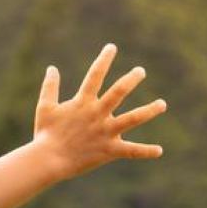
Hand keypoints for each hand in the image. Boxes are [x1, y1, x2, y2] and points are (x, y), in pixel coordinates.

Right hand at [32, 43, 167, 180]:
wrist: (48, 160)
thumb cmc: (45, 133)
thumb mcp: (45, 107)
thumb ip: (50, 87)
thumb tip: (52, 68)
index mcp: (82, 103)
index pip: (95, 75)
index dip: (104, 60)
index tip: (112, 47)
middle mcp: (97, 114)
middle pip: (119, 92)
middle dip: (131, 79)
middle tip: (140, 71)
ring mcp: (105, 132)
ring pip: (133, 118)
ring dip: (149, 110)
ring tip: (162, 104)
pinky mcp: (109, 150)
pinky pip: (131, 151)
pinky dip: (146, 151)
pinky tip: (159, 151)